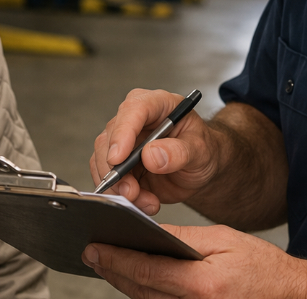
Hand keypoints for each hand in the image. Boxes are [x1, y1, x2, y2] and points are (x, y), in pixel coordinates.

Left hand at [82, 224, 306, 298]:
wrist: (290, 295)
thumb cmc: (263, 267)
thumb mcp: (223, 240)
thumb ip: (183, 238)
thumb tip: (147, 232)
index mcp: (203, 286)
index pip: (147, 271)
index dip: (116, 259)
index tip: (95, 247)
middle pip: (140, 290)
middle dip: (112, 270)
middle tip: (91, 253)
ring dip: (123, 282)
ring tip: (104, 263)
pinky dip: (142, 293)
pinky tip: (131, 278)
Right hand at [90, 89, 220, 214]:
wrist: (200, 169)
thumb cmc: (203, 150)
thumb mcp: (201, 151)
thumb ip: (179, 152)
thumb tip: (151, 155)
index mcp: (157, 104)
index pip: (133, 109)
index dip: (122, 132)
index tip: (118, 158)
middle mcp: (134, 119)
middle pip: (110, 138)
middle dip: (117, 170)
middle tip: (132, 191)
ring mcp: (124, 141)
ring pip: (103, 161)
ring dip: (119, 186)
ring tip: (146, 201)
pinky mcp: (118, 162)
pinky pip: (107, 178)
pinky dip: (120, 194)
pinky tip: (144, 202)